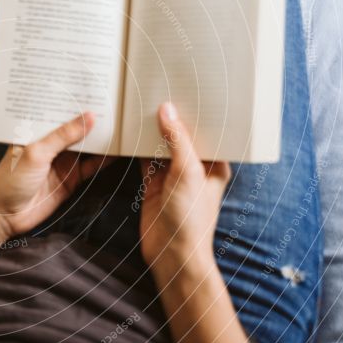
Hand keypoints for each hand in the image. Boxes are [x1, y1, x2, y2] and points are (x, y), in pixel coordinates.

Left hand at [0, 112, 112, 240]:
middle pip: (76, 127)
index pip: (59, 111)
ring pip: (87, 145)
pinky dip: (105, 159)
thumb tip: (89, 116)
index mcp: (37, 130)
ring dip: (102, 137)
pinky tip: (118, 149)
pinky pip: (91, 166)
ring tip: (122, 122)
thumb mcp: (36, 152)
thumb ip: (63, 135)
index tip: (95, 88)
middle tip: (115, 102)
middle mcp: (51, 143)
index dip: (75, 100)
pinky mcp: (71, 178)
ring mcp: (62, 161)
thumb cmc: (9, 180)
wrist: (4, 216)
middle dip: (94, 117)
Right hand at [138, 103, 230, 276]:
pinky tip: (128, 131)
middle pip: (180, 137)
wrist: (172, 255)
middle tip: (157, 88)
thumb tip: (167, 109)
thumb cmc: (191, 217)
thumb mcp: (188, 173)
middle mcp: (194, 168)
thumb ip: (177, 140)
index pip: (205, 131)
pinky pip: (145, 162)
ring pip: (160, 147)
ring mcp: (172, 177)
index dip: (195, 111)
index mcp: (213, 164)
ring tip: (140, 104)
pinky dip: (137, 149)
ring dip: (151, 132)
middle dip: (170, 118)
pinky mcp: (153, 186)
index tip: (183, 87)